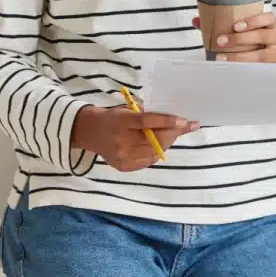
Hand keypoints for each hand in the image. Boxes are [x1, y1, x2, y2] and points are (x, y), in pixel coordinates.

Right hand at [71, 106, 198, 171]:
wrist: (90, 132)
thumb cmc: (113, 117)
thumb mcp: (126, 109)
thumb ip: (145, 114)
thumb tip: (172, 120)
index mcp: (121, 122)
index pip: (147, 122)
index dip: (167, 122)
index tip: (184, 121)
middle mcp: (121, 141)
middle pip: (154, 140)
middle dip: (174, 133)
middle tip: (185, 127)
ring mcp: (122, 156)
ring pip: (155, 152)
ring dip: (168, 142)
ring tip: (172, 134)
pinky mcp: (124, 167)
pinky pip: (149, 161)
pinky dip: (157, 152)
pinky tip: (158, 145)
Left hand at [194, 13, 275, 62]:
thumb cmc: (258, 40)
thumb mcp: (248, 30)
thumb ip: (223, 24)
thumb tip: (196, 20)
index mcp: (271, 25)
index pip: (268, 18)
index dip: (253, 21)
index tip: (235, 26)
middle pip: (263, 36)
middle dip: (240, 39)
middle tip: (220, 41)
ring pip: (261, 55)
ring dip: (239, 57)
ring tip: (221, 58)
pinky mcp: (274, 69)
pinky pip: (260, 70)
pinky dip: (245, 69)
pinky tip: (233, 71)